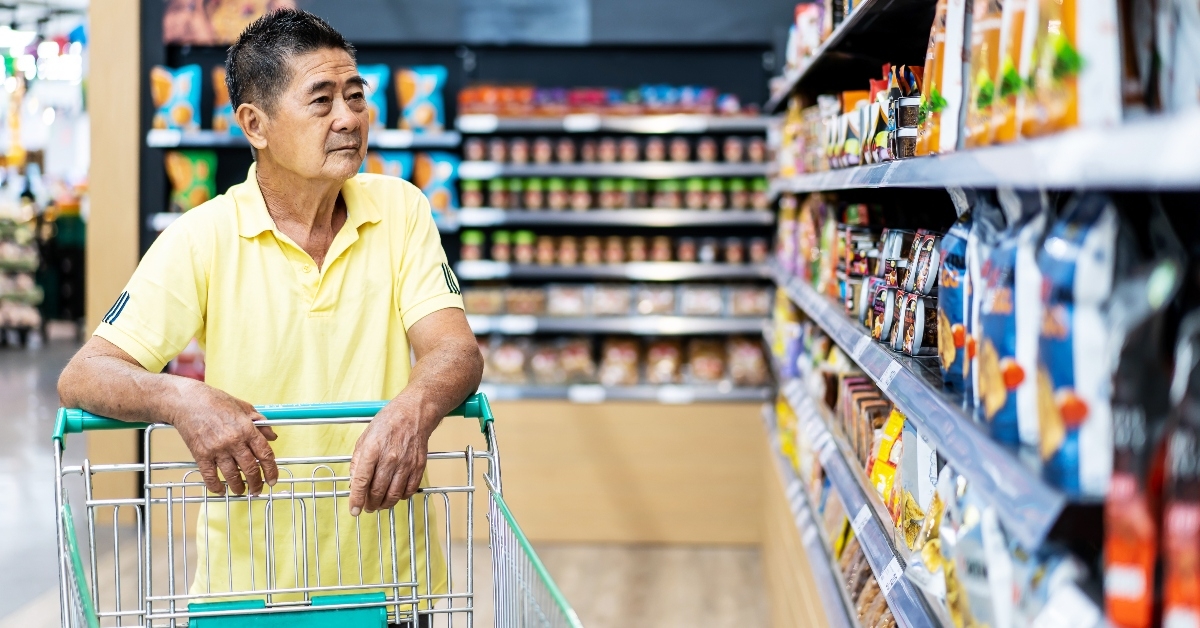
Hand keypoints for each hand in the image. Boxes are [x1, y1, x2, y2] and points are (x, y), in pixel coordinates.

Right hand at [171, 382, 277, 495]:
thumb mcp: (244, 407)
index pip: (265, 454)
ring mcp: (217, 449)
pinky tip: (220, 490)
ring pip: (232, 476)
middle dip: (256, 483)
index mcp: (247, 429)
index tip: (272, 480)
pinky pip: (210, 476)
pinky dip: (216, 487)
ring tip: (241, 491)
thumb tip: (272, 436)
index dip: (271, 470)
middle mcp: (234, 441)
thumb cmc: (216, 401)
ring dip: (238, 487)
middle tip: (257, 490)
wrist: (188, 401)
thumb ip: (260, 423)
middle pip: (250, 469)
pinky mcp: (201, 454)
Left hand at [348, 399, 431, 515]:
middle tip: (367, 507)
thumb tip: (354, 482)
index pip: (361, 481)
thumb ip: (357, 461)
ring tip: (380, 505)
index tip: (353, 510)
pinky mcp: (418, 466)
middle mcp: (389, 458)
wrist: (414, 414)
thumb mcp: (364, 438)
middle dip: (370, 504)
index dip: (356, 499)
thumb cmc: (388, 423)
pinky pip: (409, 490)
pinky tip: (396, 495)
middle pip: (378, 491)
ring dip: (385, 504)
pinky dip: (401, 497)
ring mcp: (405, 463)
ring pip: (394, 494)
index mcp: (372, 449)